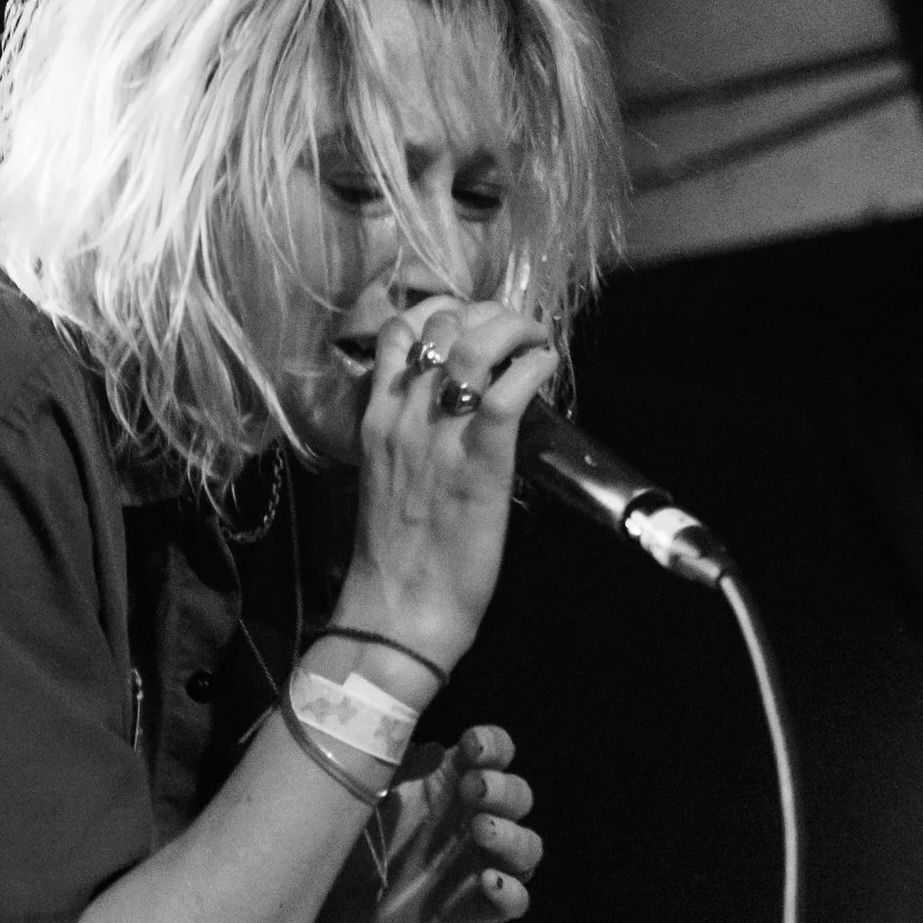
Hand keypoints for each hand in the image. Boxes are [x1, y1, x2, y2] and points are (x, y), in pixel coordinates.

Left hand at [301, 725, 540, 922]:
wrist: (332, 895)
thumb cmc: (353, 832)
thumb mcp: (371, 792)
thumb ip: (401, 769)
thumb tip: (435, 751)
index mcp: (454, 779)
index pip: (496, 752)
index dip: (494, 745)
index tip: (472, 747)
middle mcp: (476, 817)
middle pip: (518, 795)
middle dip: (503, 789)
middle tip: (472, 789)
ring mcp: (481, 862)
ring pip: (528, 847)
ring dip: (513, 836)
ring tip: (482, 831)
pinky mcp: (476, 905)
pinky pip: (516, 902)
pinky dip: (511, 891)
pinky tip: (488, 881)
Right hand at [336, 299, 558, 665]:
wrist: (397, 611)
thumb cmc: (396, 556)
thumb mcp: (386, 479)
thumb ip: (407, 439)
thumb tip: (446, 417)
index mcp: (376, 418)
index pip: (397, 333)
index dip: (441, 315)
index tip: (470, 327)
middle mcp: (403, 415)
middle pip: (438, 322)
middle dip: (483, 312)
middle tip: (512, 332)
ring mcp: (439, 435)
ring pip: (472, 341)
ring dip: (512, 327)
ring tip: (533, 339)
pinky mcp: (480, 462)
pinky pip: (509, 390)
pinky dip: (534, 366)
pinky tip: (546, 367)